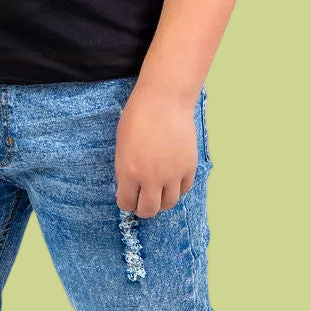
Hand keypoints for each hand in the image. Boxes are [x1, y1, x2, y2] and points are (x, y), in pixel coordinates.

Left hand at [115, 86, 198, 216]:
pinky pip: (184, 189)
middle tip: (142, 204)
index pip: (126, 203)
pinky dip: (177, 189)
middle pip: (149, 210)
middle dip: (143, 209)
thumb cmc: (137, 117)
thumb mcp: (121, 146)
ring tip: (158, 195)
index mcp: (129, 172)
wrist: (164, 100)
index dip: (125, 203)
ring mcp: (172, 174)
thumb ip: (125, 169)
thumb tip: (130, 186)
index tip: (127, 199)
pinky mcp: (188, 167)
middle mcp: (151, 178)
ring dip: (162, 202)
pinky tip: (172, 182)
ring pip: (169, 203)